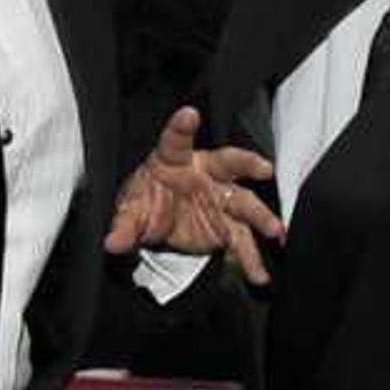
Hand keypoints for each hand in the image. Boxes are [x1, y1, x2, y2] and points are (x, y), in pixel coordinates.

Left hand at [102, 103, 282, 282]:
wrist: (157, 224)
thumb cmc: (146, 203)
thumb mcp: (130, 212)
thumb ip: (123, 226)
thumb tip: (113, 243)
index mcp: (175, 160)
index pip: (177, 140)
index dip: (182, 127)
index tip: (189, 115)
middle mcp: (205, 174)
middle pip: (229, 163)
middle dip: (247, 164)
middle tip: (264, 169)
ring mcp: (221, 199)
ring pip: (245, 203)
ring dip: (261, 217)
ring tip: (276, 231)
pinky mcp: (227, 227)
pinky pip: (243, 242)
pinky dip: (252, 259)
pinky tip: (260, 274)